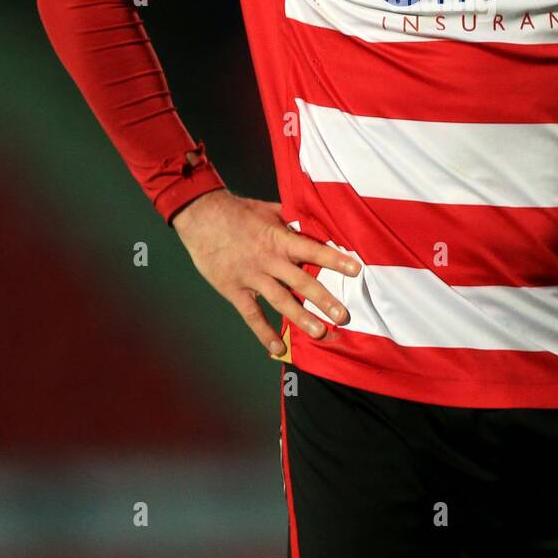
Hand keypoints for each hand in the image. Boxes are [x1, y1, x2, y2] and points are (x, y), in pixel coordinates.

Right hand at [172, 189, 360, 356]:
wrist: (201, 216)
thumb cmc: (238, 211)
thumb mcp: (269, 209)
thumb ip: (292, 220)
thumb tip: (316, 221)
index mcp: (280, 239)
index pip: (313, 250)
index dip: (334, 259)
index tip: (356, 269)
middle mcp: (269, 260)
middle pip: (301, 282)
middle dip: (323, 300)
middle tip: (343, 316)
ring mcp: (252, 277)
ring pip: (280, 301)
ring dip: (301, 318)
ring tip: (320, 333)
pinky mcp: (234, 290)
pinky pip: (251, 315)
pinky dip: (264, 332)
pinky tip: (277, 348)